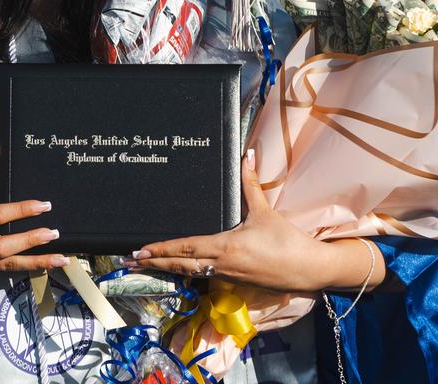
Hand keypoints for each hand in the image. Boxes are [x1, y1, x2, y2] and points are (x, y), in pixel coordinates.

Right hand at [0, 199, 68, 279]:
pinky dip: (26, 267)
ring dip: (37, 261)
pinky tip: (46, 265)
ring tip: (62, 257)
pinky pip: (4, 268)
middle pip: (2, 247)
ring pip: (8, 263)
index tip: (42, 205)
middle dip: (30, 240)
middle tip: (53, 232)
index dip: (19, 210)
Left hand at [126, 151, 378, 292]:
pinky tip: (177, 270)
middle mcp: (221, 265)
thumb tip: (247, 155)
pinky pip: (204, 277)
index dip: (160, 249)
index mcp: (224, 246)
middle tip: (128, 262)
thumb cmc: (287, 241)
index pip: (184, 248)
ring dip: (167, 268)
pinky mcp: (235, 282)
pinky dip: (187, 273)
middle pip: (179, 265)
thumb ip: (251, 184)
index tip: (140, 251)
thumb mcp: (265, 212)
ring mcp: (226, 277)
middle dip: (153, 263)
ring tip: (145, 265)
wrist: (309, 270)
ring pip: (190, 273)